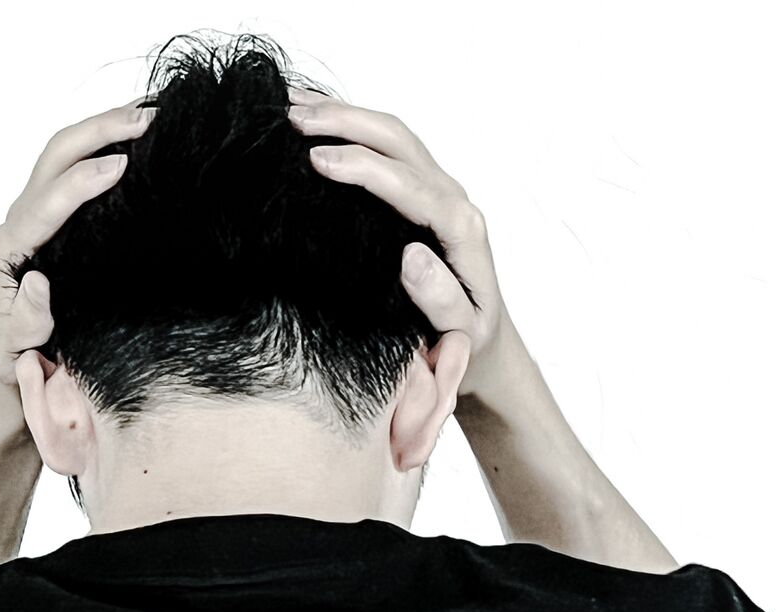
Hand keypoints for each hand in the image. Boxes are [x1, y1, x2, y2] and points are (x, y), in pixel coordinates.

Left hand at [0, 95, 156, 386]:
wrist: (17, 367)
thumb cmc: (21, 365)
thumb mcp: (18, 357)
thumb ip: (26, 324)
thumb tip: (38, 280)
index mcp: (4, 253)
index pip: (44, 205)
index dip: (81, 182)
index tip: (122, 165)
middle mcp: (16, 225)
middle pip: (53, 159)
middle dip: (97, 132)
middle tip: (148, 120)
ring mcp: (35, 217)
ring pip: (64, 154)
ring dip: (104, 128)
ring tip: (150, 114)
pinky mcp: (54, 218)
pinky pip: (76, 168)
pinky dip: (106, 143)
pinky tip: (138, 134)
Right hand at [286, 86, 511, 399]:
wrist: (483, 339)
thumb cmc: (469, 339)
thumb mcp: (462, 332)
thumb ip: (441, 298)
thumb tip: (411, 256)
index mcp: (461, 229)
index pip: (410, 185)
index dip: (364, 167)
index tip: (319, 161)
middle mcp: (453, 199)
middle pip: (399, 143)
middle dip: (346, 123)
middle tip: (292, 119)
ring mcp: (438, 190)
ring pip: (392, 136)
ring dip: (345, 116)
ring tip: (294, 108)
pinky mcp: (423, 192)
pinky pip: (389, 148)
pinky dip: (352, 128)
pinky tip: (319, 119)